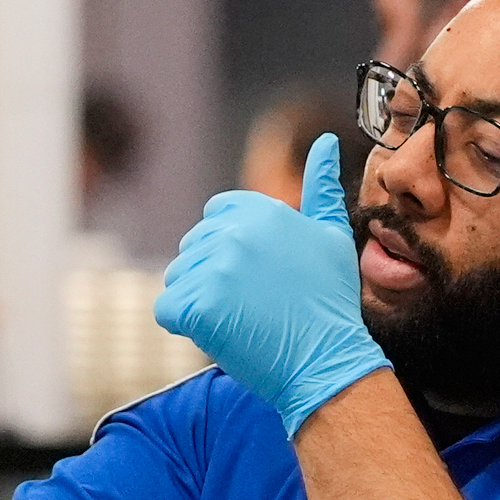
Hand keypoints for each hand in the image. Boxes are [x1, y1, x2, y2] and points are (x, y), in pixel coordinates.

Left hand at [154, 134, 388, 434]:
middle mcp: (236, 234)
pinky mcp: (198, 305)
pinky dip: (185, 326)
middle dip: (211, 276)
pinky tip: (220, 333)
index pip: (214, 216)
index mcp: (262, 211)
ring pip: (177, 278)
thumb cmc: (330, 302)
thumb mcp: (332, 235)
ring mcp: (215, 269)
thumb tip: (325, 139)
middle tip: (250, 304)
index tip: (252, 275)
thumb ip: (321, 186)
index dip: (226, 248)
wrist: (326, 359)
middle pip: (193, 248)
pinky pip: (167, 310)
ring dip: (198, 301)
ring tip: (238, 318)